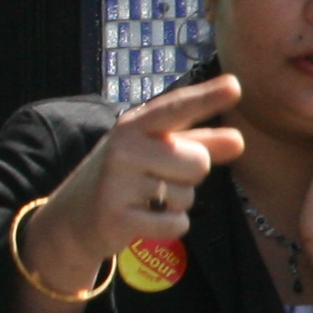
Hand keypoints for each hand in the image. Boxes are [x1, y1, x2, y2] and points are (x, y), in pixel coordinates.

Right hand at [30, 78, 248, 298]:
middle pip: (199, 162)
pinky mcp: (117, 217)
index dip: (207, 98)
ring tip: (145, 199)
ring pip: (188, 196)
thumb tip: (239, 140)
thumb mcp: (157, 152)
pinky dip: (169, 227)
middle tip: (157, 179)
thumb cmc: (127, 178)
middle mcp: (124, 147)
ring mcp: (117, 181)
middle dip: (189, 176)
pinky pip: (176, 224)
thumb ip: (200, 143)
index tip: (235, 86)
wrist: (73, 219)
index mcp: (136, 125)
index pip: (177, 108)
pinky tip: (144, 220)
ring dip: (176, 204)